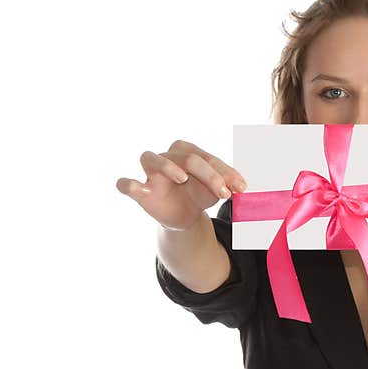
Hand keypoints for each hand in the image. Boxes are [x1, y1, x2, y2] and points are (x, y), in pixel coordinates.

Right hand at [116, 139, 247, 230]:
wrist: (185, 217)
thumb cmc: (200, 195)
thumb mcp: (215, 191)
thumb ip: (226, 186)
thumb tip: (241, 188)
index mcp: (188, 151)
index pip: (207, 158)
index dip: (226, 172)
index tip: (241, 188)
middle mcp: (168, 156)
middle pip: (187, 158)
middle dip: (210, 175)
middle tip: (224, 193)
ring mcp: (151, 172)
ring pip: (151, 158)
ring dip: (167, 166)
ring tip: (183, 178)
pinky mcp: (140, 191)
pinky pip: (126, 184)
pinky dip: (129, 184)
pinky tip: (140, 190)